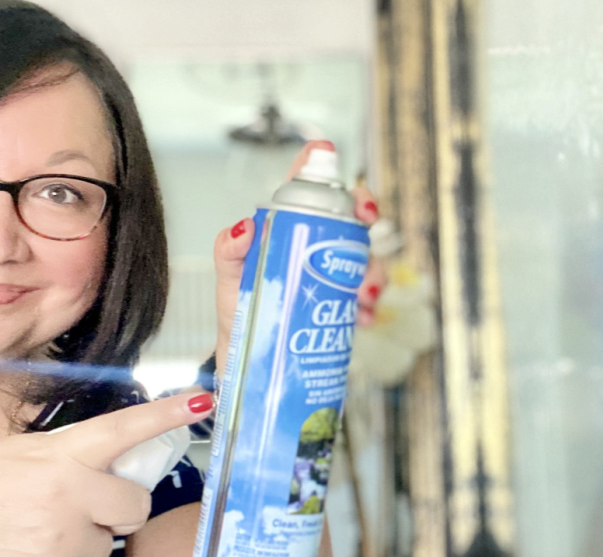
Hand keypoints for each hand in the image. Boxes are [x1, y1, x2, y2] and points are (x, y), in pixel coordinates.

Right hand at [0, 392, 211, 556]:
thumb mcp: (10, 456)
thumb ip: (63, 460)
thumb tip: (103, 470)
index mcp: (57, 455)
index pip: (123, 429)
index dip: (167, 415)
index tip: (204, 400)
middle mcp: (68, 495)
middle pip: (134, 505)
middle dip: (117, 508)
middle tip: (84, 508)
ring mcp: (62, 541)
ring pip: (107, 545)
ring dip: (84, 541)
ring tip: (33, 534)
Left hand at [212, 140, 385, 374]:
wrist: (251, 354)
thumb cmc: (241, 306)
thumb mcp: (229, 277)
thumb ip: (228, 250)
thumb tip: (245, 227)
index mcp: (289, 226)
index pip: (308, 186)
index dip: (322, 165)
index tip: (328, 156)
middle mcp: (318, 243)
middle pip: (351, 214)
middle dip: (368, 211)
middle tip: (368, 221)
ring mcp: (335, 272)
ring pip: (368, 257)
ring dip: (374, 271)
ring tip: (362, 294)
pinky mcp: (345, 302)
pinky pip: (368, 297)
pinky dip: (370, 307)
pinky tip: (363, 317)